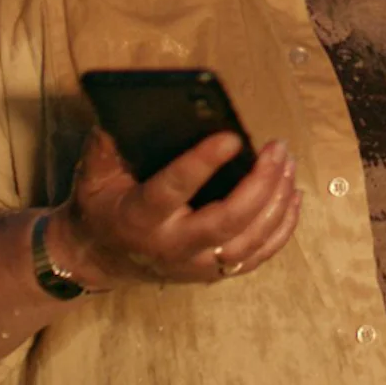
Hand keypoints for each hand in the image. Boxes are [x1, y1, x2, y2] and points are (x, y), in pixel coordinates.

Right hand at [50, 129, 301, 287]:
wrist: (99, 259)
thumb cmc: (101, 207)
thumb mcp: (92, 174)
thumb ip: (106, 145)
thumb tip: (123, 111)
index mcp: (140, 217)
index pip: (175, 189)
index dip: (203, 163)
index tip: (232, 136)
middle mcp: (172, 246)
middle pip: (227, 221)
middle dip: (260, 184)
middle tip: (278, 149)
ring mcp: (196, 265)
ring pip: (250, 241)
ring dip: (277, 202)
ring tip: (288, 164)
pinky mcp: (214, 273)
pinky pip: (258, 256)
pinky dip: (282, 229)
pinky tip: (293, 197)